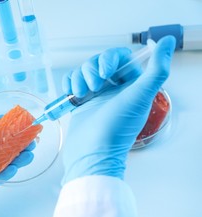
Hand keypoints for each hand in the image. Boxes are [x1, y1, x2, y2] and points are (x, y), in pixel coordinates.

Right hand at [62, 36, 175, 183]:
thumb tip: (168, 41)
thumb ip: (157, 69)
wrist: (91, 152)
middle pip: (99, 61)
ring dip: (79, 78)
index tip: (105, 72)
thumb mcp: (140, 96)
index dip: (110, 59)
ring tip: (82, 95)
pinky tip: (73, 96)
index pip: (120, 57)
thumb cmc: (116, 129)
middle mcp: (114, 88)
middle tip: (94, 87)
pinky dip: (69, 84)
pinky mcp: (80, 100)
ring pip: (84, 69)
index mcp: (131, 85)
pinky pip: (72, 80)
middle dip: (92, 70)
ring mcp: (95, 94)